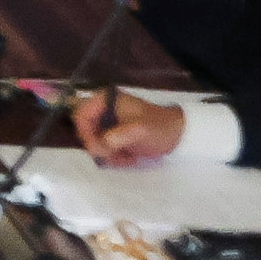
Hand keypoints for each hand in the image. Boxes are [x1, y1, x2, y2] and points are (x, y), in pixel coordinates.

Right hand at [69, 83, 183, 161]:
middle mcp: (104, 109)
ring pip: (94, 141)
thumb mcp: (138, 131)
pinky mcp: (115, 134)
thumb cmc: (159, 128)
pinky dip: (113, 156)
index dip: (85, 133)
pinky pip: (104, 147)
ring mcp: (109, 122)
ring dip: (108, 154)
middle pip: (86, 130)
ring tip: (125, 158)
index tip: (97, 148)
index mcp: (106, 100)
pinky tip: (128, 158)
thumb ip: (116, 137)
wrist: (179, 135)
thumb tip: (98, 148)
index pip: (81, 115)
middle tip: (113, 156)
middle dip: (99, 146)